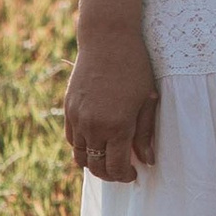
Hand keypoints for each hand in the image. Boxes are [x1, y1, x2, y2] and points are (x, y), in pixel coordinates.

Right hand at [64, 0, 158, 181]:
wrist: (108, 39)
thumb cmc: (134, 67)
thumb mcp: (147, 99)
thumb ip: (145, 132)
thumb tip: (147, 160)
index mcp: (117, 126)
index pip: (115, 167)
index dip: (124, 176)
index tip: (133, 173)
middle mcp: (93, 126)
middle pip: (96, 166)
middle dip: (110, 174)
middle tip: (122, 170)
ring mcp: (77, 118)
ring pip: (79, 156)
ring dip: (94, 162)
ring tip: (108, 157)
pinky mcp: (68, 109)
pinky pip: (71, 139)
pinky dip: (81, 147)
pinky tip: (95, 142)